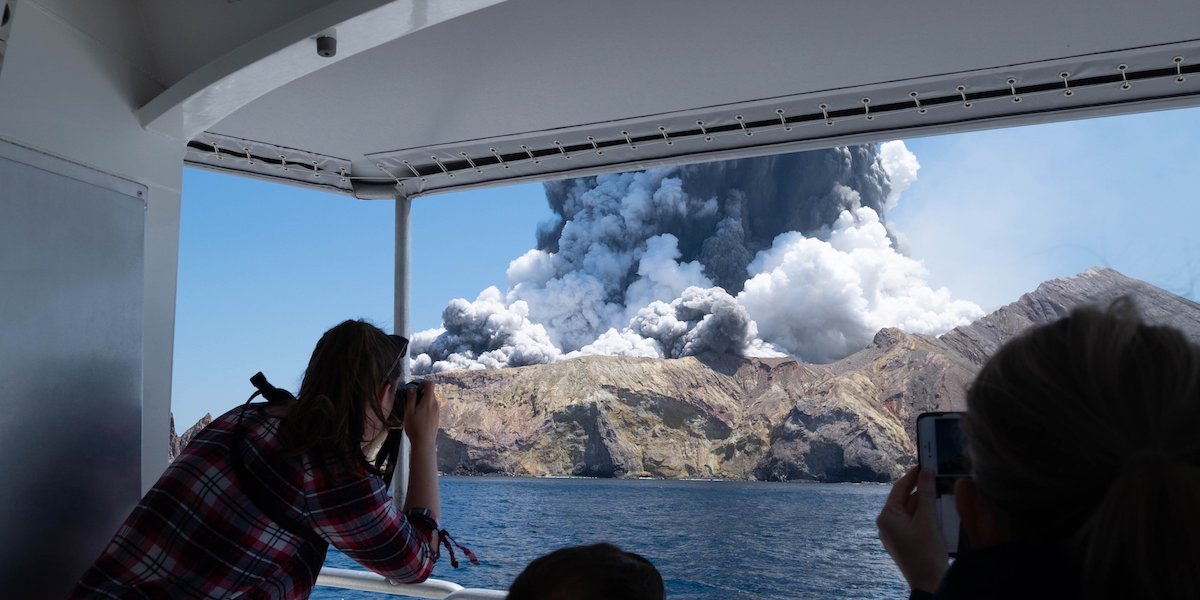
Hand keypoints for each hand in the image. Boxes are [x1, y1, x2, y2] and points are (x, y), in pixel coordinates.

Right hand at [403, 380, 439, 447]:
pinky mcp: (437, 417)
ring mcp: (437, 411)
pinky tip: (420, 417)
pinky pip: (432, 407)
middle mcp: (435, 405)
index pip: (430, 384)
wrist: (424, 442)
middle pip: (431, 392)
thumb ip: (411, 399)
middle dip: (421, 393)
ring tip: (415, 410)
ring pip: (431, 400)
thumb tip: (412, 389)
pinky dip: (426, 407)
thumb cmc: (415, 428)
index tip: (416, 389)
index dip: (423, 383)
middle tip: (412, 400)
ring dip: (424, 401)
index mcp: (428, 401)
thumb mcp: (409, 412)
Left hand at [876, 467, 947, 592]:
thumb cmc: (926, 552)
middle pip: (904, 499)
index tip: (924, 463)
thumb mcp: (928, 520)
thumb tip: (926, 472)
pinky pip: (913, 522)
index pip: (899, 488)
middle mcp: (886, 524)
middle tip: (936, 475)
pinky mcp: (904, 541)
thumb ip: (926, 494)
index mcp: (887, 517)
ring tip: (940, 489)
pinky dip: (924, 514)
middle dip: (921, 489)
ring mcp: (894, 534)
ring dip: (924, 502)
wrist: (929, 583)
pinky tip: (937, 509)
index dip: (913, 475)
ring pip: (910, 511)